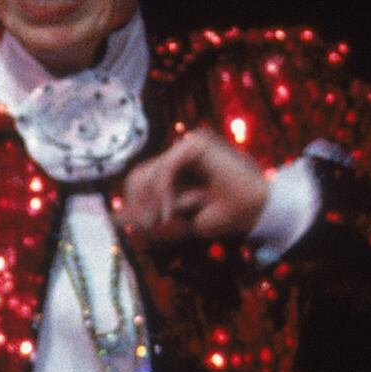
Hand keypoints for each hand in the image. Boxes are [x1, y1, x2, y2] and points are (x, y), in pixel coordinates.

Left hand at [114, 127, 268, 246]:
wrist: (257, 210)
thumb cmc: (225, 215)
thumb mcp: (179, 219)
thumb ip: (149, 217)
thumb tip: (114, 218)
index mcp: (176, 169)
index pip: (139, 181)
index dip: (135, 205)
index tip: (147, 227)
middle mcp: (179, 154)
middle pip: (137, 177)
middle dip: (139, 205)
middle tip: (154, 225)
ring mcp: (188, 146)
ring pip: (148, 173)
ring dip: (154, 202)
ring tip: (169, 219)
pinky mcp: (197, 144)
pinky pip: (166, 168)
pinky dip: (165, 191)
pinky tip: (174, 210)